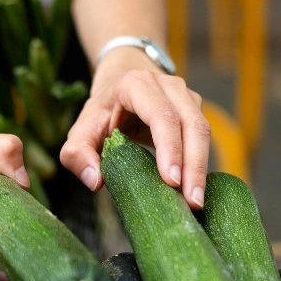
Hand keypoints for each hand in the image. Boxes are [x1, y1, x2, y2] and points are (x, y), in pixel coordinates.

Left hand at [60, 48, 209, 209]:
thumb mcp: (80, 130)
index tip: (171, 180)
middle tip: (191, 201)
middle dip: (194, 166)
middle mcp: (168, 86)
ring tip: (195, 200)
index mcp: (137, 85)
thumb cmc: (102, 110)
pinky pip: (203, 138)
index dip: (170, 148)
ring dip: (201, 168)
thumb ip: (77, 155)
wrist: (121, 78)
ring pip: (203, 132)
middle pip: (191, 125)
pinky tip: (194, 188)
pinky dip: (200, 164)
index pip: (161, 116)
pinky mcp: (195, 109)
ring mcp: (185, 96)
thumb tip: (95, 181)